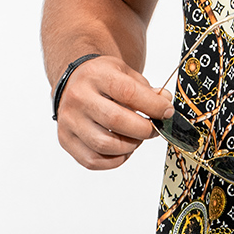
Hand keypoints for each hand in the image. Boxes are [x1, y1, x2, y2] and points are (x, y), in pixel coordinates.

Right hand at [56, 56, 173, 169]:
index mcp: (96, 75)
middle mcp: (78, 97)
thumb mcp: (125, 73)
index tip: (167, 112)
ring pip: (105, 144)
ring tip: (137, 138)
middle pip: (116, 121)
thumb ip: (147, 90)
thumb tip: (165, 105)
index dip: (153, 106)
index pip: (128, 93)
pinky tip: (123, 149)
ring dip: (130, 146)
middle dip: (144, 130)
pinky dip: (115, 160)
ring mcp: (69, 120)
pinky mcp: (65, 139)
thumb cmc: (103, 79)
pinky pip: (93, 160)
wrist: (73, 83)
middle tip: (155, 129)